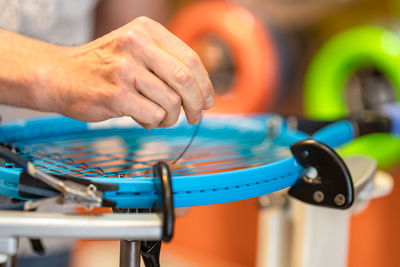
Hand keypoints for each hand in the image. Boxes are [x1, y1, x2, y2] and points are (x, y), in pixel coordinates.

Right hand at [38, 16, 213, 127]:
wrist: (60, 75)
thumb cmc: (103, 66)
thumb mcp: (135, 48)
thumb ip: (165, 61)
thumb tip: (200, 90)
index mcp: (146, 30)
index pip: (191, 58)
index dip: (205, 84)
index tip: (208, 100)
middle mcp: (136, 45)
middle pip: (185, 79)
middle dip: (197, 104)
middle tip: (195, 116)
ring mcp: (125, 69)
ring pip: (171, 102)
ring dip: (171, 117)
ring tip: (159, 117)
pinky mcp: (116, 94)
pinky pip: (153, 115)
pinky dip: (154, 123)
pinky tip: (142, 118)